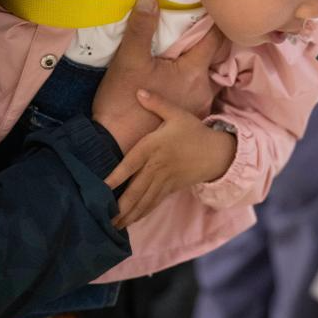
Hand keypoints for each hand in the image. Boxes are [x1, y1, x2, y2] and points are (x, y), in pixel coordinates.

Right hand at [93, 0, 227, 153]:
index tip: (206, 6)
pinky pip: (196, 89)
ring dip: (195, 61)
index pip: (215, 38)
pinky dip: (189, 78)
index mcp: (195, 72)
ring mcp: (199, 104)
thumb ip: (142, 28)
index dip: (212, 20)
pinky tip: (174, 74)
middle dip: (203, 40)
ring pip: (204, 73)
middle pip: (212, 56)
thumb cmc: (123, 102)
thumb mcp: (130, 60)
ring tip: (181, 47)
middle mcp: (205, 88)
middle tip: (192, 23)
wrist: (115, 144)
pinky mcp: (190, 116)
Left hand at [104, 89, 235, 228]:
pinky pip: (153, 203)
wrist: (217, 152)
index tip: (101, 188)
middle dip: (119, 206)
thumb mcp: (177, 114)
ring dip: (127, 214)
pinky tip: (130, 222)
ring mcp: (164, 180)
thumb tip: (138, 91)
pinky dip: (141, 213)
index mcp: (154, 148)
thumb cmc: (194, 132)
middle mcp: (157, 167)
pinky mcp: (171, 188)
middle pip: (135, 189)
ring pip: (143, 200)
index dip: (115, 177)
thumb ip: (157, 103)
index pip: (130, 165)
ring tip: (111, 226)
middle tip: (101, 218)